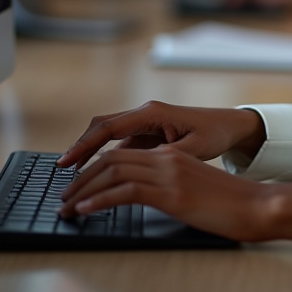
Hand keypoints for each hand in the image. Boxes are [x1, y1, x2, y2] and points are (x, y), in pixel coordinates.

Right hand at [56, 100, 265, 170]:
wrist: (230, 126)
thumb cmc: (214, 134)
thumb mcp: (193, 150)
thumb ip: (166, 158)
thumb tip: (142, 169)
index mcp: (152, 113)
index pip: (108, 127)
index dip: (84, 145)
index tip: (66, 162)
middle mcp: (144, 114)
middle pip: (101, 127)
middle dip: (80, 147)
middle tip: (62, 173)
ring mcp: (145, 123)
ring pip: (108, 135)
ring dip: (90, 153)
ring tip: (74, 178)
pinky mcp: (148, 133)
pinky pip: (120, 143)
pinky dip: (105, 157)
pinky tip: (97, 175)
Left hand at [57, 145, 291, 242]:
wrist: (256, 205)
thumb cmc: (228, 202)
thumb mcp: (193, 186)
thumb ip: (168, 183)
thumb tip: (144, 194)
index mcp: (170, 154)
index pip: (122, 152)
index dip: (94, 166)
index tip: (76, 184)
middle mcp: (166, 157)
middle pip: (112, 157)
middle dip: (82, 177)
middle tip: (64, 197)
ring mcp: (169, 173)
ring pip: (114, 171)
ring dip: (84, 189)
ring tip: (67, 207)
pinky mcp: (172, 192)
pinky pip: (126, 191)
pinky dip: (100, 200)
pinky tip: (86, 210)